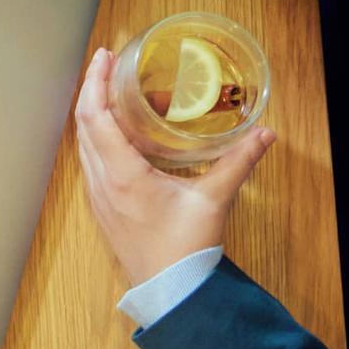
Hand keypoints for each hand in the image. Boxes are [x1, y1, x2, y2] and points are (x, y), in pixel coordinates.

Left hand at [72, 48, 275, 286]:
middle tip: (107, 65)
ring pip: (83, 144)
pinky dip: (96, 137)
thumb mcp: (214, 200)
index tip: (104, 57)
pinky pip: (90, 163)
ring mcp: (97, 197)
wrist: (170, 290)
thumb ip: (239, 162)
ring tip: (111, 91)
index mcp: (121, 175)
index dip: (96, 83)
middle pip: (83, 125)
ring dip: (92, 114)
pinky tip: (116, 133)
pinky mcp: (102, 207)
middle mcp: (101, 183)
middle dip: (91, 90)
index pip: (95, 117)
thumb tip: (265, 133)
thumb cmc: (186, 248)